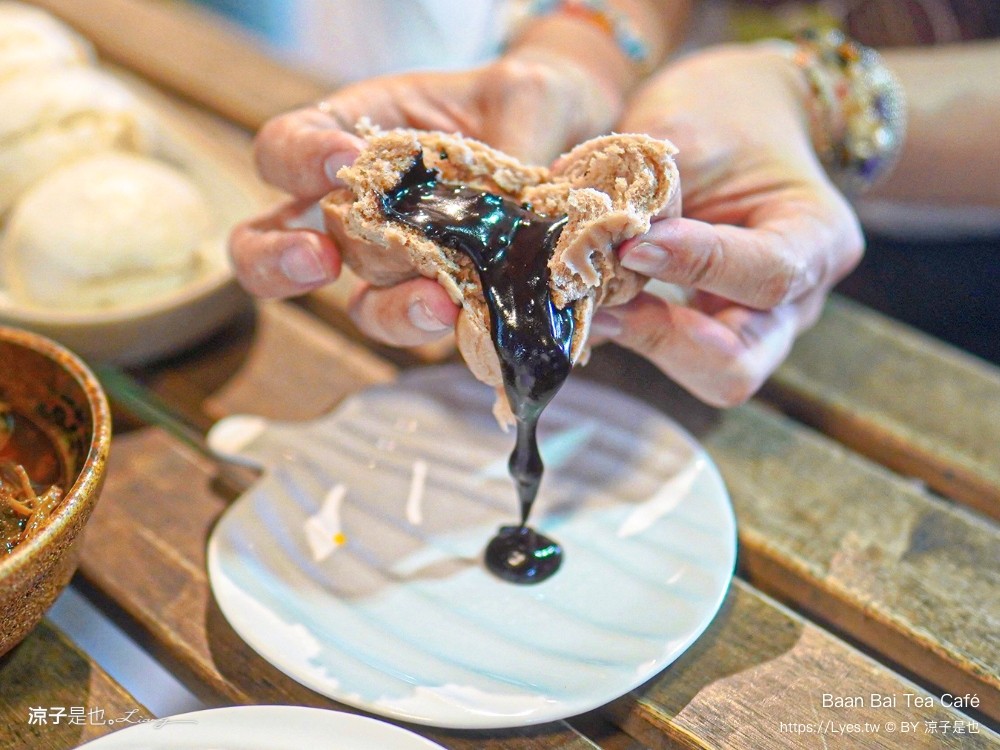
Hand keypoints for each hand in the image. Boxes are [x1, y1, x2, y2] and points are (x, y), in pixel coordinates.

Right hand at [229, 51, 621, 346]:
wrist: (573, 149)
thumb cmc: (527, 105)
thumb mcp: (523, 95)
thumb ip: (515, 131)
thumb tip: (522, 195)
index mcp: (353, 136)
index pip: (287, 146)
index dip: (297, 158)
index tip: (341, 162)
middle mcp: (359, 207)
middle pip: (274, 244)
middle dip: (281, 259)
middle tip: (319, 260)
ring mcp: (397, 263)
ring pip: (359, 303)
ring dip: (389, 309)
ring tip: (435, 302)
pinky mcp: (443, 299)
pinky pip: (425, 325)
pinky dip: (443, 326)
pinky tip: (470, 314)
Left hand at [593, 44, 863, 406]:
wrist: (739, 117)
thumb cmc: (725, 113)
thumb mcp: (693, 129)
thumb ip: (654, 190)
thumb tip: (588, 239)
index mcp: (819, 240)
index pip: (769, 274)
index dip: (696, 267)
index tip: (633, 248)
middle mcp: (794, 302)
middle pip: (739, 365)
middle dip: (666, 341)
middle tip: (604, 305)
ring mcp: (752, 326)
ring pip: (703, 373)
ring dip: (640, 341)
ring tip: (588, 301)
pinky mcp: (707, 329)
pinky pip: (670, 354)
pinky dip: (627, 334)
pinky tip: (590, 304)